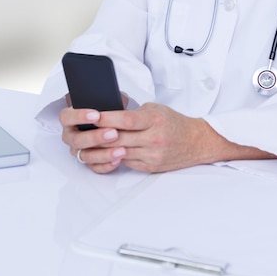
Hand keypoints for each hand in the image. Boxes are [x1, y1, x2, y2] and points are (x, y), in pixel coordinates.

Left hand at [60, 102, 276, 173]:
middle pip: (119, 138)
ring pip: (120, 152)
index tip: (91, 115)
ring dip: (102, 148)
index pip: (126, 119)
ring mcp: (152, 154)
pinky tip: (104, 152)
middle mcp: (154, 138)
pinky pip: (127, 162)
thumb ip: (134, 113)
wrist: (195, 141)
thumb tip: (108, 113)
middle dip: (99, 134)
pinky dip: (114, 157)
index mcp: (154, 119)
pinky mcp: (150, 166)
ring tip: (87, 142)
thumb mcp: (155, 109)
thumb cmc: (173, 121)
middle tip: (81, 129)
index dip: (107, 118)